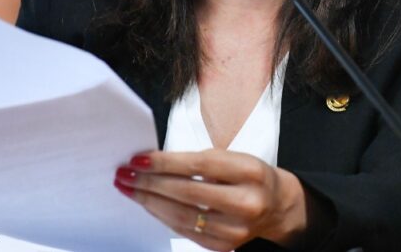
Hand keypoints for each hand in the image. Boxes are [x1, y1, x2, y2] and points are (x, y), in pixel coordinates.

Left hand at [115, 149, 308, 250]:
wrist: (276, 206)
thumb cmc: (248, 175)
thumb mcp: (233, 158)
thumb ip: (198, 160)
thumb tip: (152, 162)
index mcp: (249, 171)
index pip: (198, 165)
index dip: (165, 162)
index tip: (138, 158)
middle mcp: (246, 202)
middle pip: (187, 192)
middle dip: (150, 182)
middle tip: (124, 173)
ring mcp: (236, 229)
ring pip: (182, 216)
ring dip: (149, 201)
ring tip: (129, 188)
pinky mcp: (225, 246)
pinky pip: (185, 231)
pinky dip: (162, 216)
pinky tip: (148, 204)